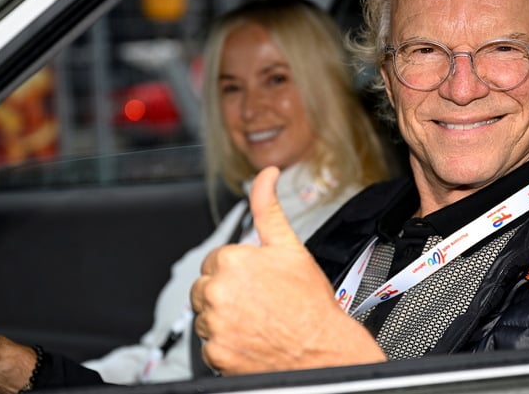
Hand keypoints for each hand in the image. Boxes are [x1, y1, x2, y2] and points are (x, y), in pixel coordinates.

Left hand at [190, 166, 385, 374]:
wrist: (322, 351)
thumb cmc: (310, 303)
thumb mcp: (290, 246)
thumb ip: (268, 207)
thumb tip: (266, 176)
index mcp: (231, 260)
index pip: (216, 261)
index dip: (239, 270)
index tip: (258, 281)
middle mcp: (217, 291)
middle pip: (207, 288)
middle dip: (227, 292)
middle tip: (259, 302)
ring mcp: (215, 324)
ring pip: (207, 316)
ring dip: (226, 318)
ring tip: (258, 320)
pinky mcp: (215, 352)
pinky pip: (211, 344)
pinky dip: (227, 344)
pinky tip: (251, 339)